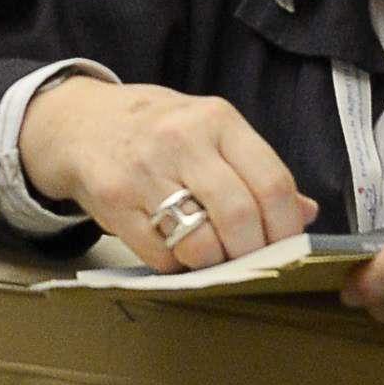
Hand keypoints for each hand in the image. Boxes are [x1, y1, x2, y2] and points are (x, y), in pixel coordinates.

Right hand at [17, 77, 316, 272]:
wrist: (78, 122)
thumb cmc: (155, 130)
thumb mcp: (210, 130)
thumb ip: (257, 169)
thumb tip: (305, 213)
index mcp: (217, 120)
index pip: (272, 183)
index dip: (286, 227)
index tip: (287, 246)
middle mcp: (181, 140)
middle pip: (240, 216)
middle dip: (254, 252)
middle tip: (252, 260)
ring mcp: (144, 171)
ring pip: (200, 242)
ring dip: (216, 263)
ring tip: (214, 255)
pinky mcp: (114, 201)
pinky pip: (161, 255)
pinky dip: (177, 265)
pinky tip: (176, 248)